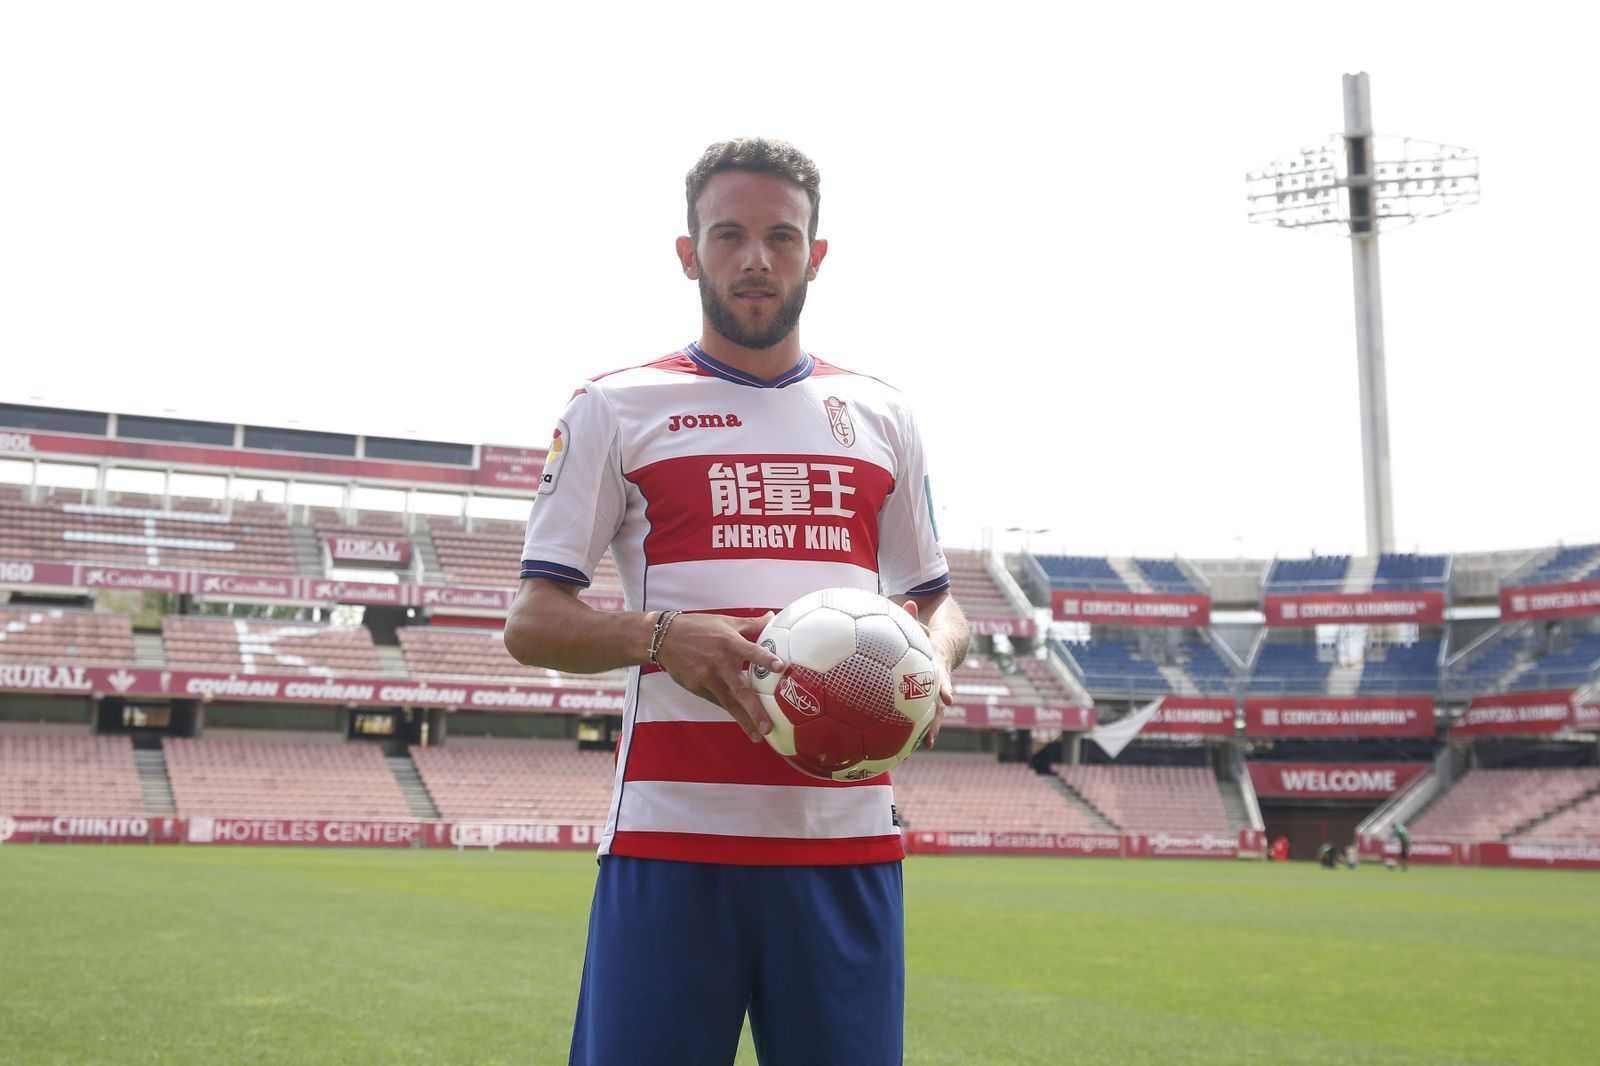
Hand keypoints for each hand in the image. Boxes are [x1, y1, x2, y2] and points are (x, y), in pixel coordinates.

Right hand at [654, 611, 784, 742]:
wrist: (665, 638)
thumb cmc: (698, 628)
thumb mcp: (725, 622)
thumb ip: (751, 624)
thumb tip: (773, 616)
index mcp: (729, 643)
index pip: (751, 651)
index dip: (765, 658)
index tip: (780, 667)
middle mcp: (719, 663)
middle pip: (740, 690)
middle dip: (755, 711)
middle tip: (768, 727)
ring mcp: (707, 678)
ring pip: (729, 703)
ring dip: (744, 720)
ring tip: (758, 736)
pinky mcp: (697, 687)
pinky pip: (718, 701)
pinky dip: (730, 711)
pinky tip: (742, 722)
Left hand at [899, 599, 952, 748]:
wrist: (950, 639)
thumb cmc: (929, 630)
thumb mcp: (922, 622)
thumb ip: (913, 616)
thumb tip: (908, 602)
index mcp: (938, 664)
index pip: (943, 677)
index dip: (945, 687)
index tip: (948, 699)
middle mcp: (939, 681)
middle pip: (939, 705)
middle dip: (935, 722)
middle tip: (929, 741)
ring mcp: (934, 690)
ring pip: (931, 713)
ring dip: (925, 731)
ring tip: (915, 752)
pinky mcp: (926, 694)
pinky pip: (919, 712)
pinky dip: (911, 727)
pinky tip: (895, 744)